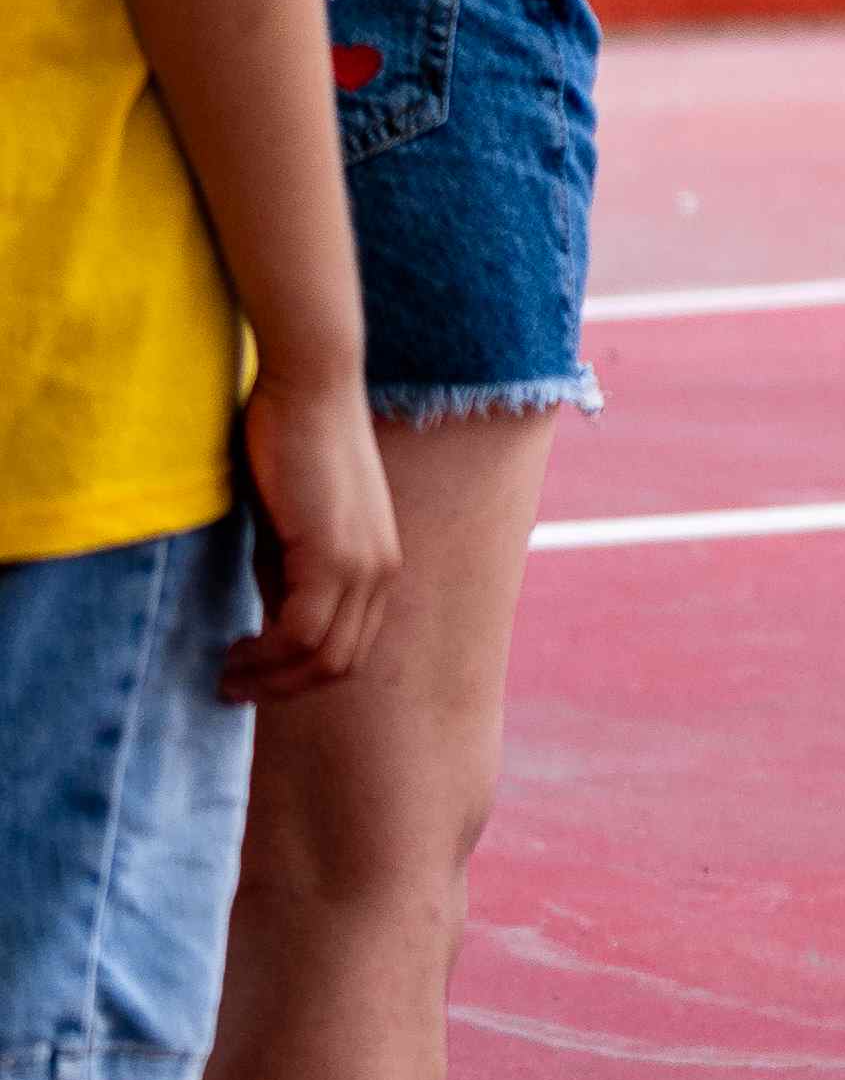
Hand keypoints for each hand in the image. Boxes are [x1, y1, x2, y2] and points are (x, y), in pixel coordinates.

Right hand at [223, 369, 394, 701]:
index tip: (253, 678)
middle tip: (232, 691)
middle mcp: (382, 570)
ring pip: (324, 657)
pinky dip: (267, 654)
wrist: (310, 388)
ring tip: (225, 680)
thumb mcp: (291, 528)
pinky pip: (301, 632)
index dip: (301, 675)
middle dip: (284, 689)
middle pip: (341, 664)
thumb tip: (271, 624)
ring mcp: (365, 564)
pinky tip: (234, 649)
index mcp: (378, 564)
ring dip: (270, 679)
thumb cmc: (292, 446)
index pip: (350, 648)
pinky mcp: (335, 555)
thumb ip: (288, 574)